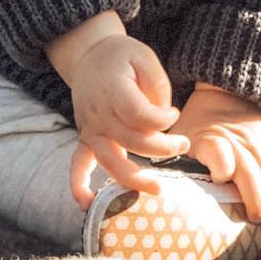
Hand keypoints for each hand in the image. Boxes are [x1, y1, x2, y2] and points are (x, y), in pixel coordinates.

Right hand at [68, 35, 190, 208]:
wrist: (89, 55)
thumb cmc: (123, 57)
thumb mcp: (146, 58)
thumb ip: (158, 87)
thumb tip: (165, 120)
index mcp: (114, 91)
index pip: (140, 116)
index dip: (163, 119)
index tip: (174, 113)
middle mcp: (99, 113)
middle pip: (132, 141)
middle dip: (163, 148)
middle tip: (183, 143)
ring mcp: (90, 128)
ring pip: (110, 160)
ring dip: (133, 178)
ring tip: (158, 188)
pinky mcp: (86, 137)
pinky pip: (77, 164)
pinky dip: (79, 185)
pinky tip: (88, 204)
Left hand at [173, 84, 260, 223]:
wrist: (221, 94)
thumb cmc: (196, 127)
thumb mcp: (178, 139)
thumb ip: (174, 162)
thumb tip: (166, 192)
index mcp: (206, 140)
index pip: (217, 150)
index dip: (222, 164)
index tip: (220, 178)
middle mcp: (234, 139)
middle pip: (249, 169)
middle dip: (256, 198)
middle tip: (255, 220)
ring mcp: (256, 139)